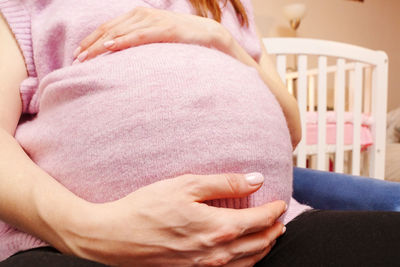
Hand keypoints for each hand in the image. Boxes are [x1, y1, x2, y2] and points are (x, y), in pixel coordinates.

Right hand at [62, 173, 286, 265]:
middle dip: (273, 230)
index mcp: (217, 228)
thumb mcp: (185, 185)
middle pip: (258, 243)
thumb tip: (256, 179)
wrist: (114, 236)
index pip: (259, 220)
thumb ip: (224, 183)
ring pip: (248, 261)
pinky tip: (244, 254)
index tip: (280, 202)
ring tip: (269, 236)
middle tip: (279, 219)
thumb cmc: (147, 207)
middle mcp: (216, 252)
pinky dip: (247, 262)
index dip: (273, 211)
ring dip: (264, 247)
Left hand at [73, 7, 229, 62]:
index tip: (78, 54)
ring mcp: (153, 21)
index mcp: (138, 16)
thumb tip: (120, 54)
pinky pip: (139, 35)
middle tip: (77, 59)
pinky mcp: (164, 30)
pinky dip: (124, 41)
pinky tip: (111, 47)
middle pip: (110, 30)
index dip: (92, 40)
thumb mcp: (154, 37)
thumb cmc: (179, 38)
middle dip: (91, 45)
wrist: (206, 33)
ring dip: (102, 45)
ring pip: (121, 33)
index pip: (108, 28)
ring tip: (87, 57)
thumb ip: (138, 40)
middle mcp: (142, 15)